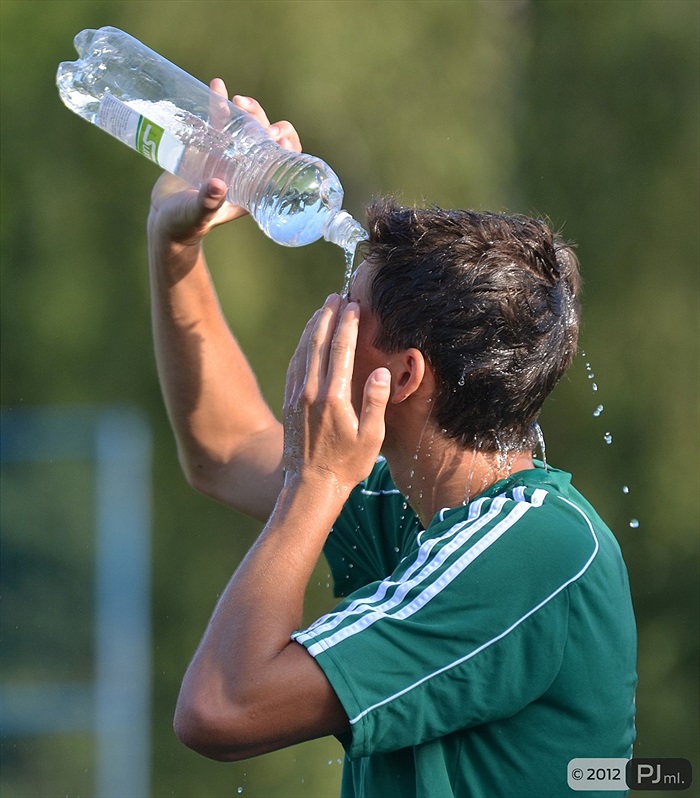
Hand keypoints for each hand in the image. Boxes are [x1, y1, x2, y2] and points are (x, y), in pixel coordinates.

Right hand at [148, 80, 301, 245]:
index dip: (287, 150)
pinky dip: (219, 103)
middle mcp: (246, 171)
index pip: (282, 167)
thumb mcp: (197, 214)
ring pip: (246, 127)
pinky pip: (219, 121)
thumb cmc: (185, 224)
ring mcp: (228, 157)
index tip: (280, 137)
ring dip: (247, 110)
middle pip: (267, 141)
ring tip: (236, 100)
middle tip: (251, 114)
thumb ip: (207, 203)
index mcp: (255, 189)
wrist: (163, 219)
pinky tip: (216, 85)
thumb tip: (217, 185)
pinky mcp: (208, 146)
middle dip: (265, 123)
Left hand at [282, 295, 390, 494]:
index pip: (341, 350)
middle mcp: (312, 392)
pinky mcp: (290, 403)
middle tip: (337, 296)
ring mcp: (297, 396)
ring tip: (323, 309)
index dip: (348, 325)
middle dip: (329, 316)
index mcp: (334, 398)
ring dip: (313, 327)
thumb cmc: (347, 465)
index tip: (355, 306)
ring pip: (303, 352)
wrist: (311, 487)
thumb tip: (382, 372)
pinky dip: (301, 347)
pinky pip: (294, 366)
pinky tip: (306, 339)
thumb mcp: (371, 438)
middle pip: (319, 343)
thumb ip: (376, 403)